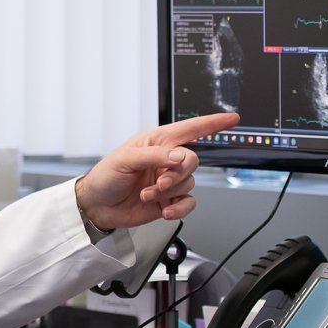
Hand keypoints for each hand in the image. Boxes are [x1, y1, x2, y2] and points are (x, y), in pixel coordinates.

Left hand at [75, 112, 238, 230]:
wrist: (97, 206)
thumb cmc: (105, 177)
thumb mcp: (124, 159)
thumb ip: (154, 155)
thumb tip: (178, 156)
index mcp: (156, 143)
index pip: (189, 129)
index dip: (211, 123)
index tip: (231, 118)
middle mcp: (165, 160)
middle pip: (192, 161)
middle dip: (177, 173)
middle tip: (158, 183)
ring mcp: (168, 181)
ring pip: (189, 183)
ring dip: (169, 192)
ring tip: (147, 195)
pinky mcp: (168, 200)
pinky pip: (188, 203)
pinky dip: (179, 207)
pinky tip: (164, 209)